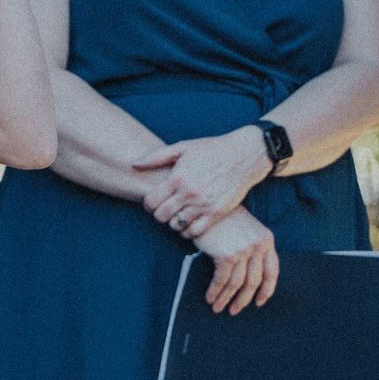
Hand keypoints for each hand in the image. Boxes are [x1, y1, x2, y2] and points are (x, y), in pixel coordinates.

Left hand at [135, 128, 272, 238]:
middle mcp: (189, 193)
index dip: (148, 204)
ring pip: (176, 226)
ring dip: (173, 222)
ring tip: (178, 214)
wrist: (244, 155)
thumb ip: (157, 156)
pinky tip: (190, 221)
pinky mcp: (216, 213)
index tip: (153, 201)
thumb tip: (134, 164)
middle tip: (165, 208)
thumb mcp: (184, 147)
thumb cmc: (212, 149)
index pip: (151, 202)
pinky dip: (188, 231)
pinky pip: (194, 232)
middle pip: (161, 216)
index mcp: (178, 177)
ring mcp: (203, 205)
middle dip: (159, 214)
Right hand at [191, 206, 278, 314]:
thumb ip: (251, 248)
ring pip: (237, 284)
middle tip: (234, 310)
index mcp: (266, 239)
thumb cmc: (223, 217)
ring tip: (218, 307)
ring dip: (226, 299)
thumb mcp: (246, 229)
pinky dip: (216, 292)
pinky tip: (210, 298)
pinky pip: (222, 280)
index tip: (259, 302)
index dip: (266, 290)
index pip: (272, 271)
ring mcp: (244, 250)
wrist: (206, 202)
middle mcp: (259, 245)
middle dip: (244, 299)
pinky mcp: (227, 254)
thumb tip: (248, 279)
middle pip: (254, 281)